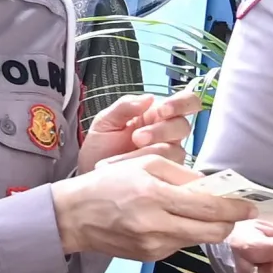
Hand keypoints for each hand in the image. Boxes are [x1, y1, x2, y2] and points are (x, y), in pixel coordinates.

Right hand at [51, 151, 253, 260]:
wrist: (73, 216)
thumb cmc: (106, 184)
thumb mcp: (144, 164)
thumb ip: (181, 174)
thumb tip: (213, 186)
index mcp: (155, 195)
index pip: (210, 207)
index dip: (235, 208)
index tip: (249, 206)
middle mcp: (156, 225)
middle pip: (213, 231)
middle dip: (229, 222)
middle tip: (232, 212)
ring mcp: (153, 245)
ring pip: (198, 239)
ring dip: (205, 226)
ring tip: (194, 212)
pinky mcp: (149, 257)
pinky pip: (179, 245)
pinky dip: (182, 232)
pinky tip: (168, 221)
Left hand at [79, 90, 203, 168]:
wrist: (90, 174)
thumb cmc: (99, 147)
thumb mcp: (105, 122)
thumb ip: (124, 107)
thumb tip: (149, 97)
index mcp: (155, 114)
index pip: (183, 102)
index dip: (181, 103)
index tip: (164, 110)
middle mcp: (167, 133)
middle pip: (182, 126)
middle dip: (161, 130)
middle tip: (137, 138)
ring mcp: (169, 154)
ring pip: (175, 149)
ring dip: (150, 151)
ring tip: (125, 157)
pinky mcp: (167, 173)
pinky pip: (167, 169)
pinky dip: (148, 167)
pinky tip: (132, 168)